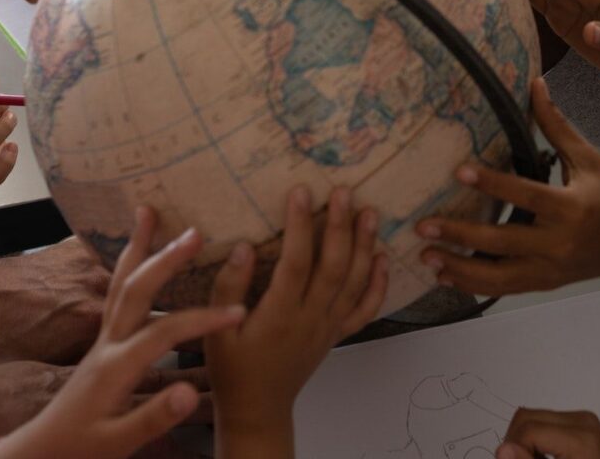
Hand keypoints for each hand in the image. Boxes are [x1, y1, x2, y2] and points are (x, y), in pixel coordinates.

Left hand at [0, 208, 244, 458]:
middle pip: (135, 290)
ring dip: (136, 247)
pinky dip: (127, 266)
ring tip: (148, 211)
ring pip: (119, 283)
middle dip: (165, 260)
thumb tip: (188, 391)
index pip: (164, 332)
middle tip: (195, 232)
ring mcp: (102, 339)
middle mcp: (107, 344)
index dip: (203, 320)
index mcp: (115, 368)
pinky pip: (115, 293)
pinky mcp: (102, 341)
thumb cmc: (80, 449)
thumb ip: (153, 417)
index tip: (238, 312)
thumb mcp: (117, 443)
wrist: (42, 452)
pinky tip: (137, 252)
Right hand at [208, 184, 388, 457]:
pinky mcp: (337, 334)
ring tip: (370, 212)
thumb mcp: (217, 331)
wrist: (258, 408)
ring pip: (354, 282)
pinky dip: (378, 284)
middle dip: (341, 226)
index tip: (301, 192)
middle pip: (334, 266)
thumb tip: (245, 247)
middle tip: (344, 191)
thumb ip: (229, 288)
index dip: (300, 225)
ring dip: (365, 246)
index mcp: (279, 315)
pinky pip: (365, 309)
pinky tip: (382, 258)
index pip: (296, 262)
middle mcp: (310, 318)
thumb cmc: (233, 368)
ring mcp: (329, 326)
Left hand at [416, 80, 599, 296]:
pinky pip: (504, 289)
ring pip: (498, 277)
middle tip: (422, 226)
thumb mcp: (590, 159)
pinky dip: (473, 284)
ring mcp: (551, 269)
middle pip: (502, 241)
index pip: (526, 194)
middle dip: (460, 236)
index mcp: (572, 207)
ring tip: (425, 257)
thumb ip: (557, 126)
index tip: (458, 171)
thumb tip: (535, 83)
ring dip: (459, 269)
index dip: (492, 183)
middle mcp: (559, 242)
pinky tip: (446, 275)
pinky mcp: (546, 284)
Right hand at [497, 408, 599, 458]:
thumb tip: (503, 449)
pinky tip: (544, 457)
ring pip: (532, 417)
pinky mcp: (581, 421)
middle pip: (526, 417)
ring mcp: (584, 419)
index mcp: (581, 439)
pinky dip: (537, 438)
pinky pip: (545, 420)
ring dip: (525, 440)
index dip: (513, 450)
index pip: (528, 430)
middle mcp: (584, 421)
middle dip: (516, 442)